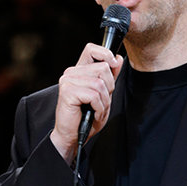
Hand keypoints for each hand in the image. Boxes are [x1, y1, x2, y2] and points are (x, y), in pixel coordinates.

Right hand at [50, 43, 122, 163]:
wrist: (73, 136)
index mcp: (80, 71)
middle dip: (109, 88)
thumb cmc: (87, 116)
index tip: (113, 64)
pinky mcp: (67, 92)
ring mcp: (68, 81)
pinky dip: (99, 107)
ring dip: (104, 101)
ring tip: (97, 110)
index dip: (105, 54)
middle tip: (101, 102)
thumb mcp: (104, 94)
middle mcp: (71, 73)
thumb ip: (110, 77)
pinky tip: (93, 113)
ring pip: (100, 83)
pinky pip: (94, 95)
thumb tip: (118, 59)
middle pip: (102, 68)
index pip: (91, 49)